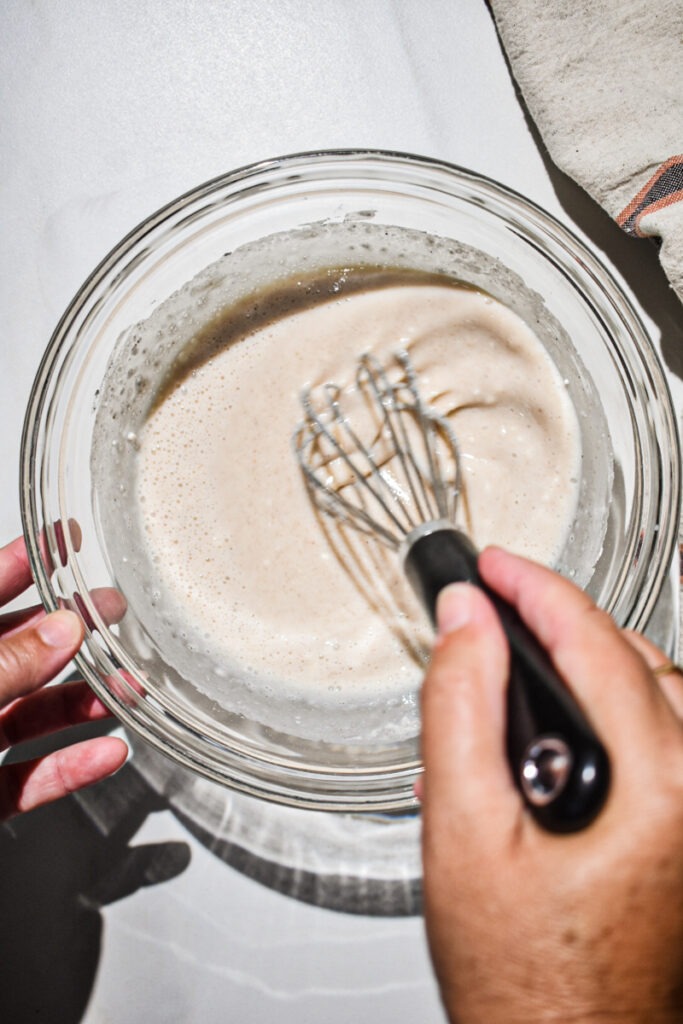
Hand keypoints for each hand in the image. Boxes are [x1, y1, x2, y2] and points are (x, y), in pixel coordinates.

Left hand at [0, 534, 127, 818]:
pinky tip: (103, 754)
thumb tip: (60, 628)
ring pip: (27, 716)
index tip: (65, 541)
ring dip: (80, 704)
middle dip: (70, 635)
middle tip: (113, 616)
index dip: (23, 562)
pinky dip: (68, 768)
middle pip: (14, 653)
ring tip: (127, 690)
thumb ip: (3, 666)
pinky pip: (27, 777)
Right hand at [419, 547, 682, 1023]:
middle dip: (561, 619)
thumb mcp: (464, 832)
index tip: (493, 566)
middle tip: (500, 603)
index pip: (594, 642)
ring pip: (656, 693)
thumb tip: (466, 623)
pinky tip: (557, 724)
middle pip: (635, 658)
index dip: (533, 589)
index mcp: (658, 787)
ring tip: (520, 654)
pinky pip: (662, 739)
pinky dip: (609, 708)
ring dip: (588, 660)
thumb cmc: (527, 978)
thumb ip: (460, 710)